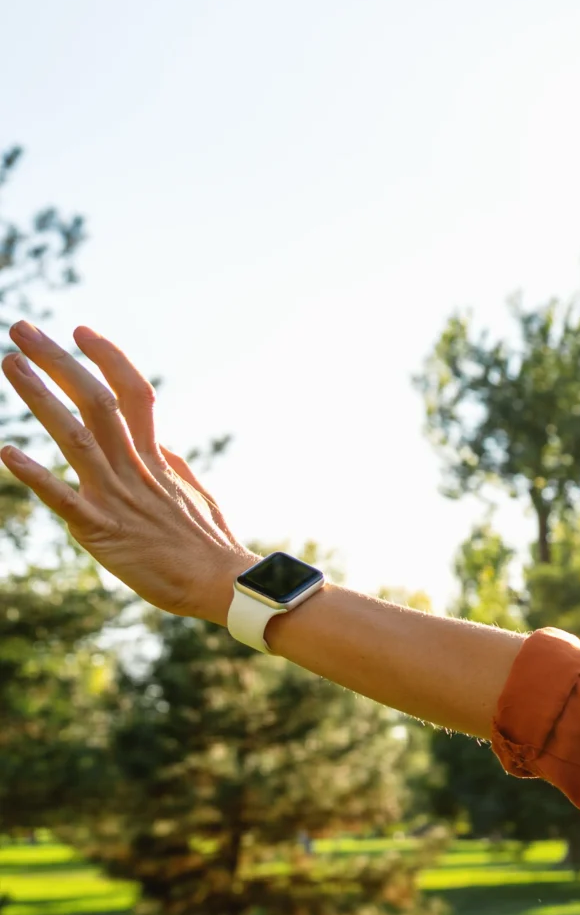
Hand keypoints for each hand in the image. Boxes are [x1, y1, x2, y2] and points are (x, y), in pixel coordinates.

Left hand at [2, 322, 253, 622]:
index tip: (82, 331)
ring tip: (10, 363)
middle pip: (97, 401)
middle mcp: (135, 468)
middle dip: (59, 362)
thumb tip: (157, 444)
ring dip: (41, 398)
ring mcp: (118, 497)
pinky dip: (36, 476)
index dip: (108, 359)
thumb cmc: (209, 544)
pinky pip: (65, 499)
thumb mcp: (193, 494)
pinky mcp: (103, 531)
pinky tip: (8, 452)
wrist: (223, 585)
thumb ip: (169, 465)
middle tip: (23, 329)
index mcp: (157, 458)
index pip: (134, 393)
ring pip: (76, 436)